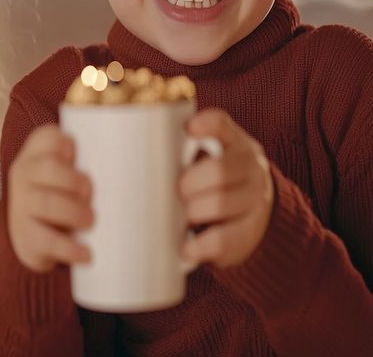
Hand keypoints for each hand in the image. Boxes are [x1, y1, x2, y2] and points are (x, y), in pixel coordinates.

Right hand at [7, 125, 93, 272]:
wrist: (32, 238)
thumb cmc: (61, 197)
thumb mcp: (64, 174)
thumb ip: (88, 164)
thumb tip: (144, 168)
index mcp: (35, 154)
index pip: (48, 136)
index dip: (67, 144)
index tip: (79, 160)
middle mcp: (23, 174)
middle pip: (49, 167)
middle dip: (77, 181)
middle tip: (90, 196)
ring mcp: (21, 205)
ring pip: (46, 202)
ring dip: (74, 212)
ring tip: (91, 221)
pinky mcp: (25, 236)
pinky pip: (45, 240)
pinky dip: (69, 248)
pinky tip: (86, 254)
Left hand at [178, 109, 273, 268]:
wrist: (253, 212)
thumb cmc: (211, 181)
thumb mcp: (205, 160)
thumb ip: (176, 155)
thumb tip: (119, 161)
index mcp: (233, 143)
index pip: (223, 125)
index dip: (208, 124)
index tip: (188, 127)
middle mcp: (249, 169)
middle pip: (221, 170)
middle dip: (193, 182)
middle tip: (177, 191)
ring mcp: (254, 201)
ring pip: (224, 204)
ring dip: (196, 210)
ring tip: (182, 216)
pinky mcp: (248, 233)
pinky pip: (226, 240)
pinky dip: (202, 246)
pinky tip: (186, 248)